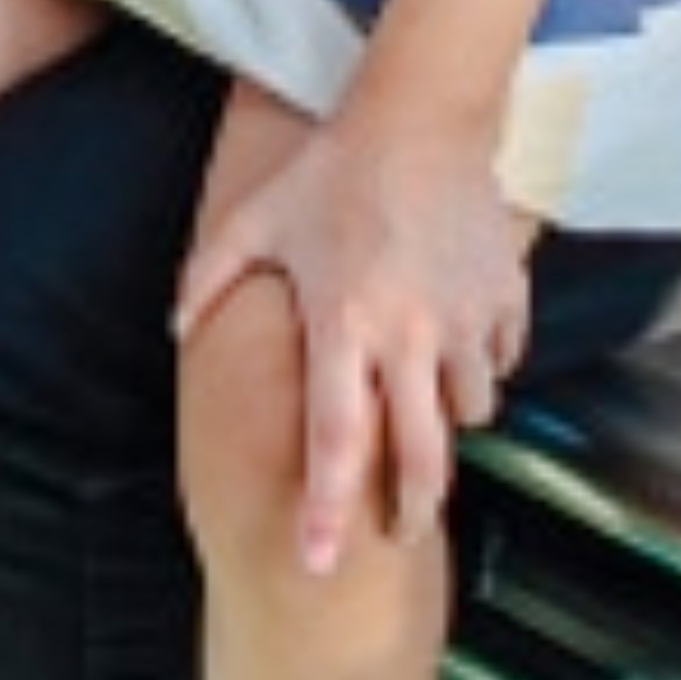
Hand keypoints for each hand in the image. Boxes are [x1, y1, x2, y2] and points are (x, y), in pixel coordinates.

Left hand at [176, 111, 535, 572]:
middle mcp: (407, 333)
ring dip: (448, 425)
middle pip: (420, 455)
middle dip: (409, 508)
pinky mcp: (504, 297)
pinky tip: (459, 350)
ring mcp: (463, 318)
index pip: (333, 440)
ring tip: (425, 415)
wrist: (422, 113)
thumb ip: (209, 278)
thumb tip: (176, 327)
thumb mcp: (255, 218)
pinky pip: (502, 360)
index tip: (316, 566)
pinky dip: (484, 367)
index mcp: (342, 324)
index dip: (323, 510)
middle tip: (397, 534)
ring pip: (471, 410)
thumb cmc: (333, 169)